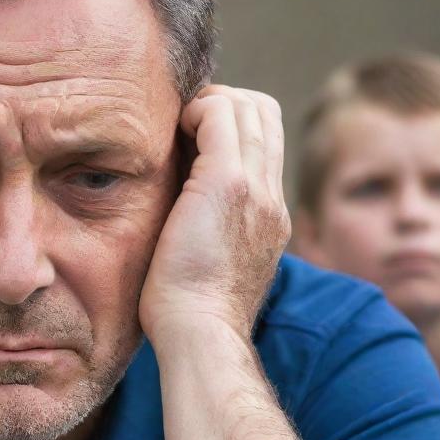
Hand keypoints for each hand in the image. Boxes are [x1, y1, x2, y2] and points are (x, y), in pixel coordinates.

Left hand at [139, 85, 289, 345]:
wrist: (200, 335)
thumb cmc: (189, 316)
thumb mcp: (210, 269)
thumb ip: (208, 234)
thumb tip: (180, 218)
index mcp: (270, 217)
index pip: (265, 143)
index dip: (231, 124)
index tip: (189, 136)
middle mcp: (272, 197)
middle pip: (264, 115)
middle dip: (222, 104)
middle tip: (179, 123)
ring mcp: (256, 188)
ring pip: (249, 108)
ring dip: (208, 105)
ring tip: (173, 127)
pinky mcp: (228, 183)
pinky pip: (220, 116)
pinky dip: (195, 111)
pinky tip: (167, 133)